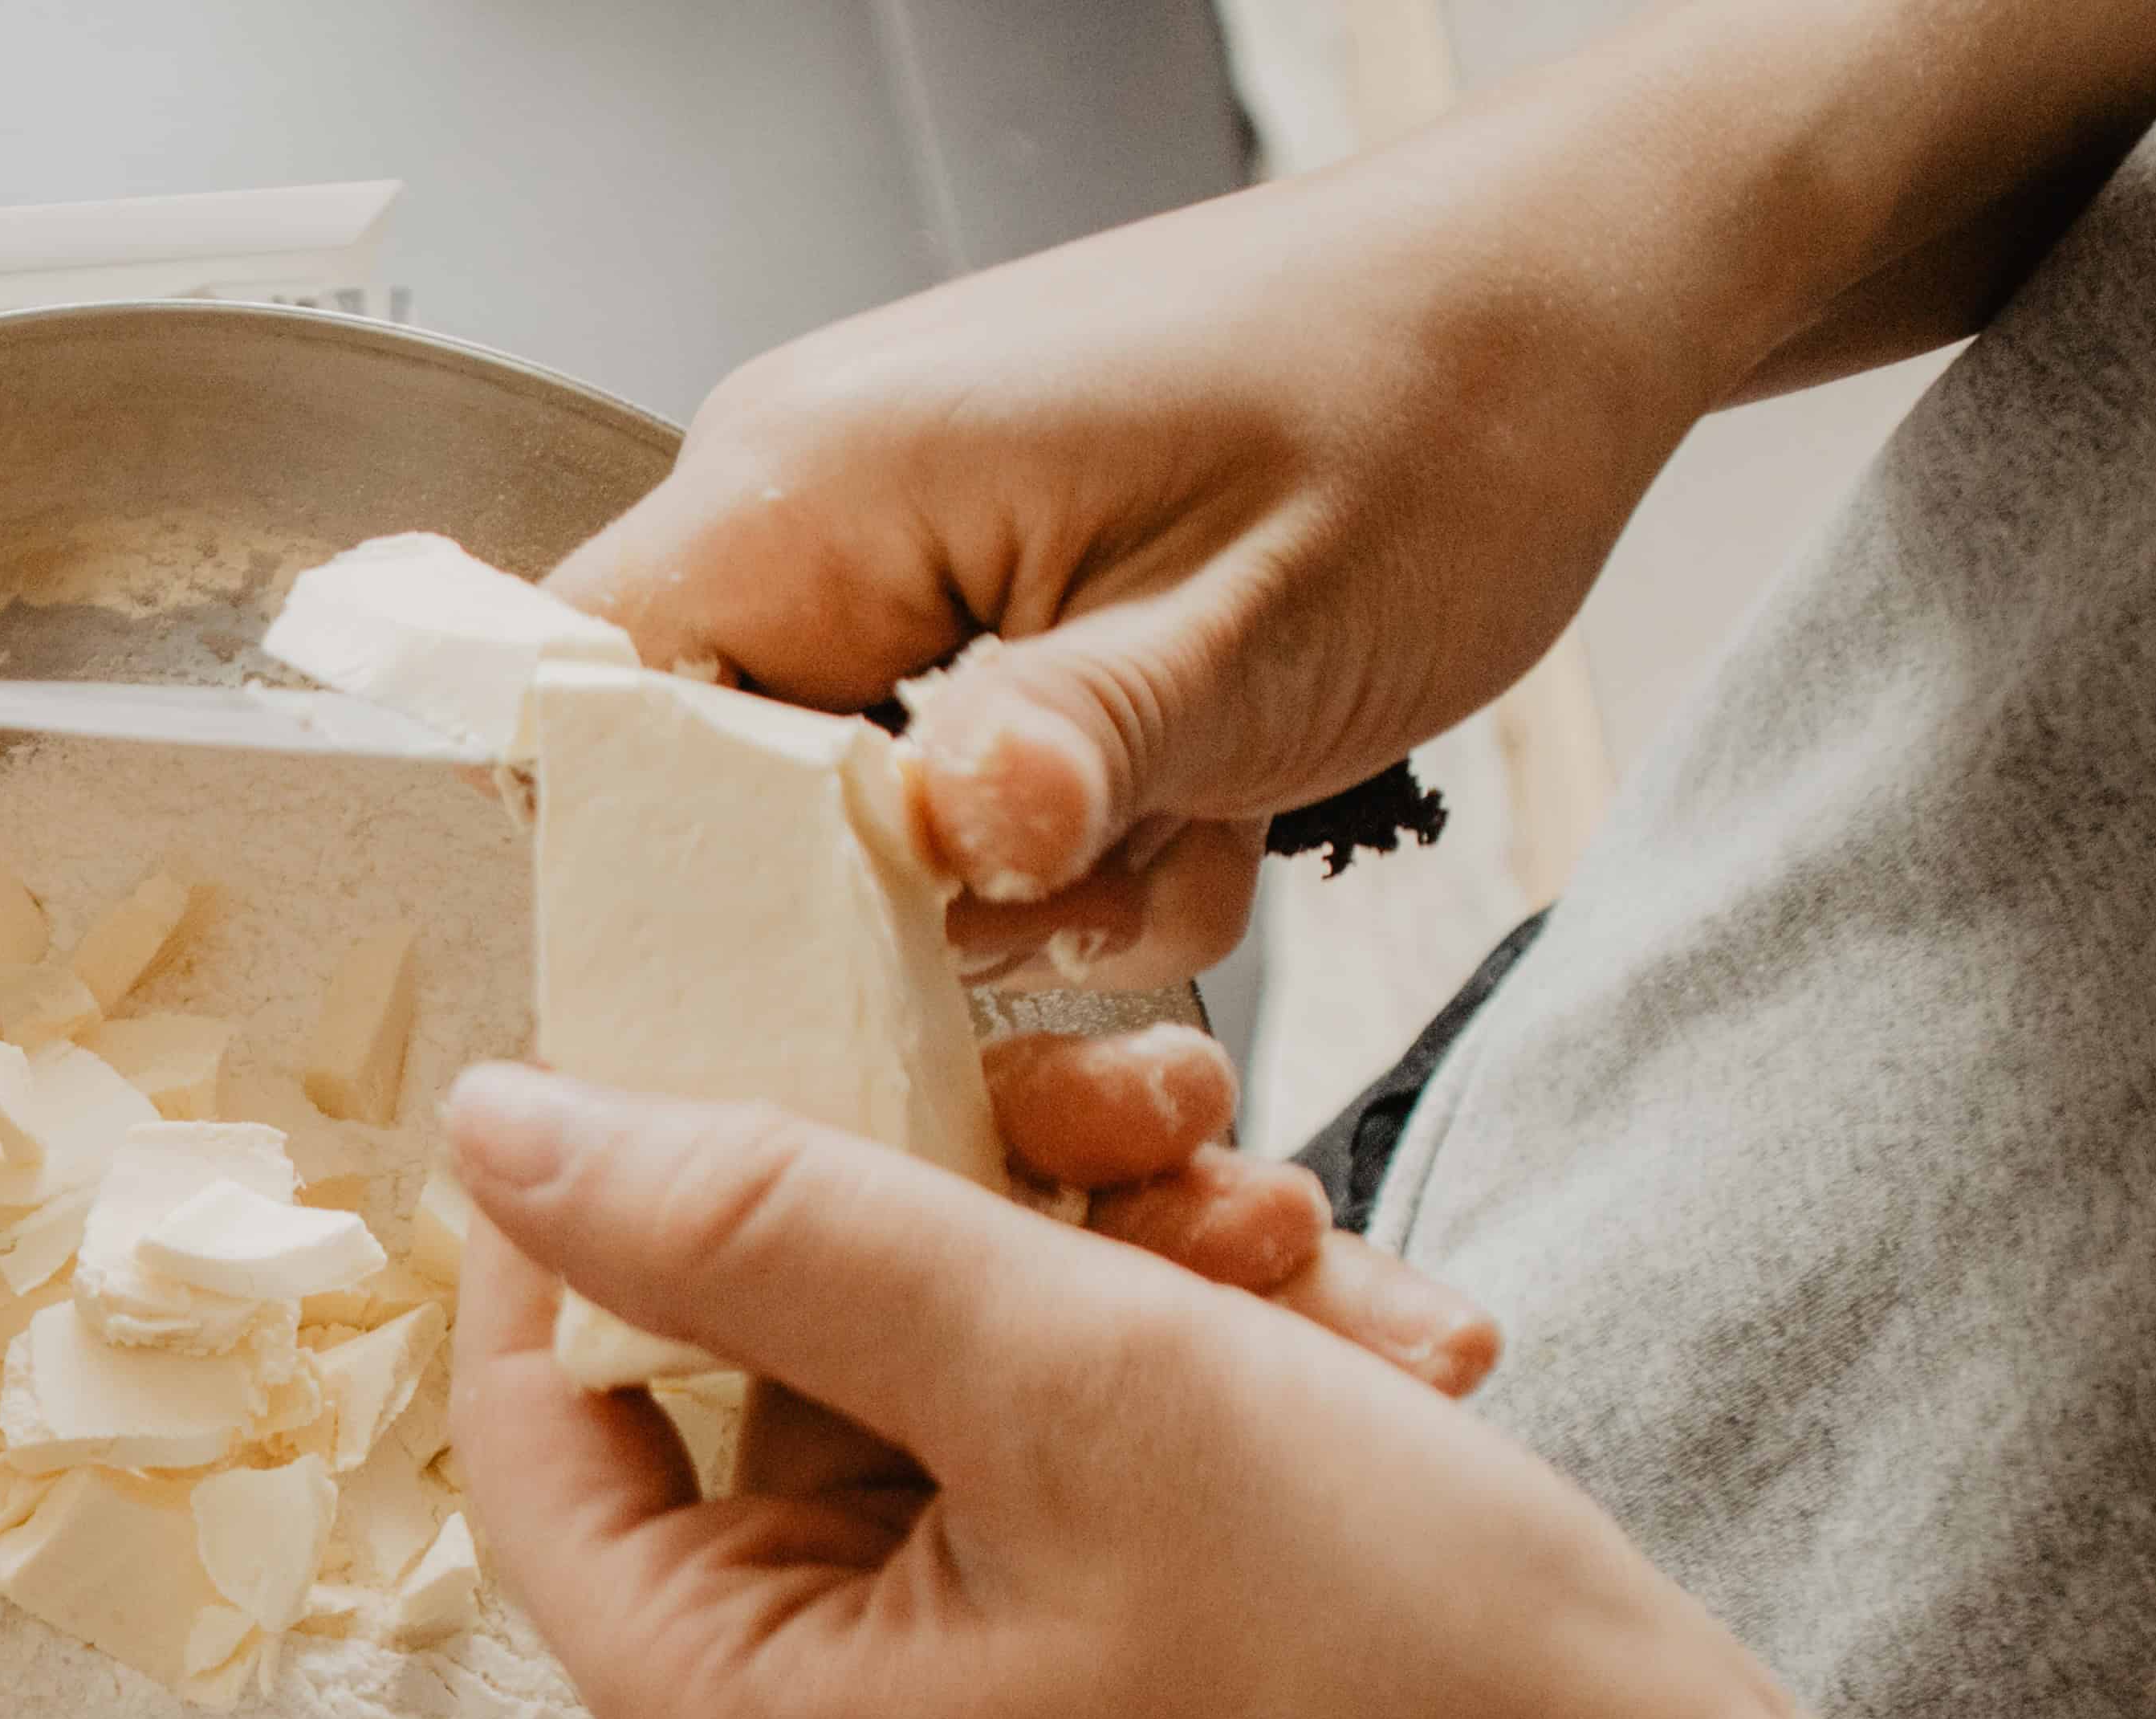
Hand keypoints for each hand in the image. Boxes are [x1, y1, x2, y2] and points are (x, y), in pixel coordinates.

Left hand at [444, 1060, 2155, 1718]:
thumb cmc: (1400, 1689)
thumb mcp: (1066, 1379)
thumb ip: (766, 1230)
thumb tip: (511, 1130)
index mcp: (717, 1715)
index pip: (532, 1407)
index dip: (611, 1192)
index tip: (733, 1017)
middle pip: (748, 1381)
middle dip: (942, 1206)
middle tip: (1137, 1106)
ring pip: (930, 1399)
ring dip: (1100, 1268)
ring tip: (1279, 1218)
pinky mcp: (1073, 1697)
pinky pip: (1050, 1479)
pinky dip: (1173, 1371)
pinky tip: (1338, 1313)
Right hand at [541, 0, 2155, 977]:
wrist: (1566, 288)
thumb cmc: (1443, 405)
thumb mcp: (1266, 630)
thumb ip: (1074, 748)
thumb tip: (938, 845)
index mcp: (821, 475)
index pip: (588, 715)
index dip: (654, 887)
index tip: (806, 993)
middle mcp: (810, 487)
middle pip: (706, 790)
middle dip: (887, 912)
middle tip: (1082, 910)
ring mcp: (884, 530)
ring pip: (839, 807)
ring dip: (1011, 885)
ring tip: (1186, 838)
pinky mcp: (962, 572)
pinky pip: (935, 768)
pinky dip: (1068, 834)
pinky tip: (1200, 804)